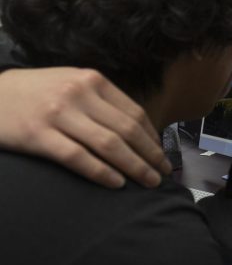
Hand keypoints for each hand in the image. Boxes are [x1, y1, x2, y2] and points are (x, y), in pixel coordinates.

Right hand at [0, 67, 170, 187]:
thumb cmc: (36, 93)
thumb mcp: (72, 83)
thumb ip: (102, 101)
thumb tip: (137, 130)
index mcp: (92, 80)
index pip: (134, 113)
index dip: (152, 138)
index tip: (161, 155)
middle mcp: (79, 93)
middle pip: (127, 130)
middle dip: (150, 155)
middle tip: (163, 174)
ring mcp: (58, 114)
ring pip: (108, 145)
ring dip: (134, 167)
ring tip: (148, 182)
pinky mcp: (38, 135)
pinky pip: (78, 158)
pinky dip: (101, 172)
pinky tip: (116, 184)